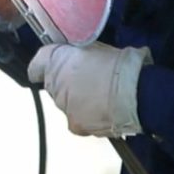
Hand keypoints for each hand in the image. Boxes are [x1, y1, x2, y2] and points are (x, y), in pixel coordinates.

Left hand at [27, 42, 152, 137]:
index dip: (44, 67)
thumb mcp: (96, 48)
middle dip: (67, 84)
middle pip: (53, 85)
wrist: (136, 93)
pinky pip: (76, 120)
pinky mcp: (74, 125)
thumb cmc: (120, 64)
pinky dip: (86, 117)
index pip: (37, 65)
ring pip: (65, 104)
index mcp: (57, 60)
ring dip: (76, 101)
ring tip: (100, 98)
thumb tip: (78, 58)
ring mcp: (63, 106)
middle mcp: (54, 83)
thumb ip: (79, 54)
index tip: (55, 68)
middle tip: (90, 81)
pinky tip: (103, 112)